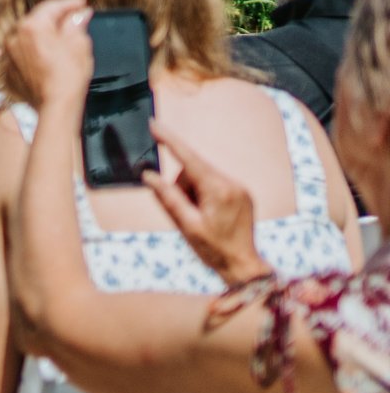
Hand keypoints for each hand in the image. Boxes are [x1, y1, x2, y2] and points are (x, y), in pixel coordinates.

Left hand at [4, 0, 94, 116]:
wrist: (55, 106)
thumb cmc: (69, 74)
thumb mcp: (79, 44)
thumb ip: (76, 24)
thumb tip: (79, 13)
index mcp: (32, 25)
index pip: (52, 6)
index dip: (69, 2)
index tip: (82, 2)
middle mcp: (15, 35)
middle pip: (37, 18)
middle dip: (56, 16)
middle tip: (74, 15)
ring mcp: (9, 52)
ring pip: (29, 34)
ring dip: (44, 31)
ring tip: (62, 32)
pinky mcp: (9, 67)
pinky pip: (23, 50)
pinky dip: (35, 47)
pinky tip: (49, 50)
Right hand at [146, 124, 268, 285]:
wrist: (243, 267)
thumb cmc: (214, 249)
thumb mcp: (186, 225)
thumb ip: (167, 197)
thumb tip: (149, 176)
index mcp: (219, 189)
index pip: (188, 158)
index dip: (169, 140)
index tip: (154, 125)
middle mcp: (232, 184)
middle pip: (193, 171)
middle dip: (182, 187)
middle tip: (185, 214)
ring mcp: (239, 189)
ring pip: (203, 178)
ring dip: (193, 194)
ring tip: (199, 218)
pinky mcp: (242, 195)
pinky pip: (214, 184)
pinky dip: (203, 196)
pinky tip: (208, 216)